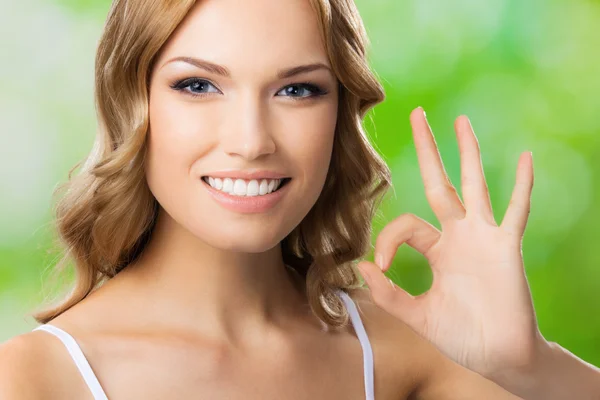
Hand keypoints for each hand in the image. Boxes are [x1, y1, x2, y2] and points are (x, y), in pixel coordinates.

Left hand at [357, 107, 540, 378]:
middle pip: (440, 183)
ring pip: (475, 186)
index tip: (382, 268)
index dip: (389, 240)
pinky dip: (521, 186)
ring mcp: (484, 237)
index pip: (406, 224)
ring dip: (468, 154)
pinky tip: (523, 157)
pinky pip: (516, 211)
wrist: (498, 356)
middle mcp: (458, 235)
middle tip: (417, 114)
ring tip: (461, 122)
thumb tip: (363, 266)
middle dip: (429, 150)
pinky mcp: (507, 248)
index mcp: (436, 249)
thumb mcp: (418, 315)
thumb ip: (390, 294)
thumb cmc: (461, 335)